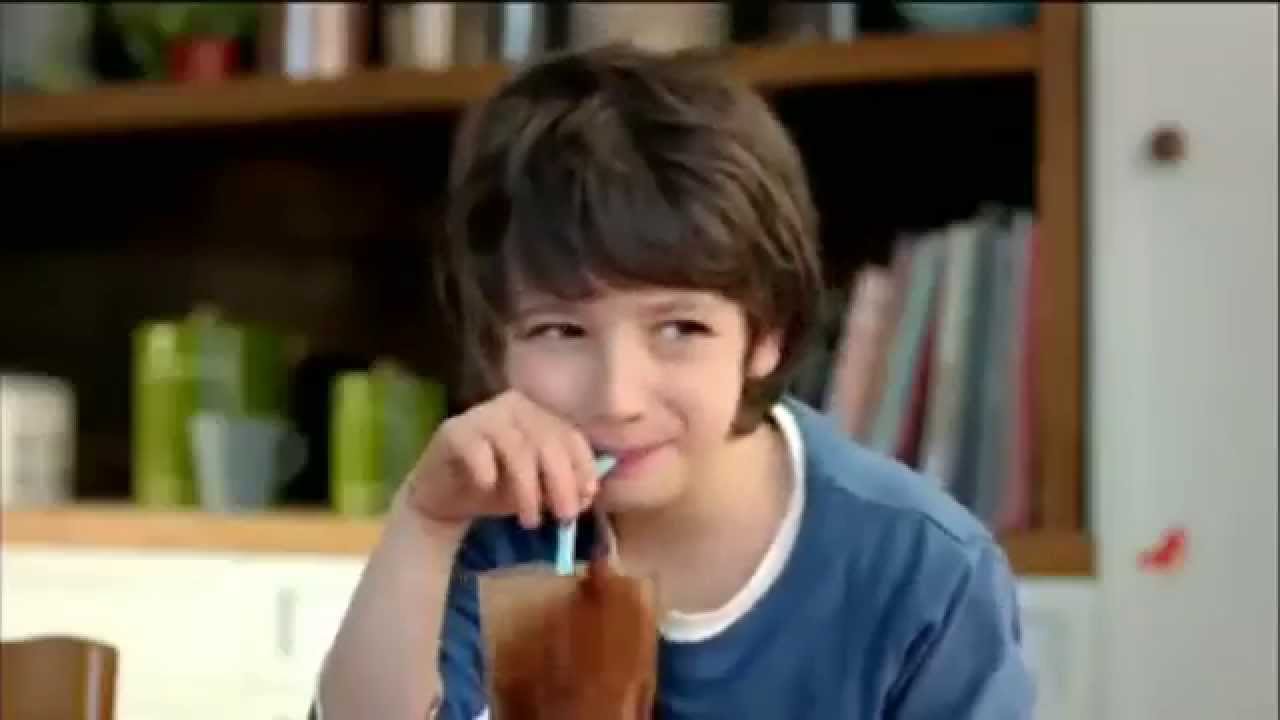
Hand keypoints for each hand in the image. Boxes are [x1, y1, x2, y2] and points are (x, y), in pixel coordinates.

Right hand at [403, 389, 599, 532]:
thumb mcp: (537, 490)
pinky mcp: (454, 431)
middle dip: (561, 483)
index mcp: (539, 415)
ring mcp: (482, 415)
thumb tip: (587, 493)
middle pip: (547, 441)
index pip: (571, 436)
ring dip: (528, 489)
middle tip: (564, 518)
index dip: (583, 468)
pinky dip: (487, 472)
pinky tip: (488, 489)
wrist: (445, 497)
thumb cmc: (498, 488)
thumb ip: (561, 485)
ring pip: (516, 448)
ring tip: (530, 520)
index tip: (586, 500)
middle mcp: (514, 406)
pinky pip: (476, 448)